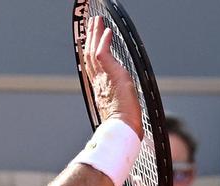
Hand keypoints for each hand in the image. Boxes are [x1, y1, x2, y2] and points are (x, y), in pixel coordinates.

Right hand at [82, 16, 142, 138]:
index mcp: (100, 91)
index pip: (93, 67)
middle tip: (91, 25)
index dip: (91, 53)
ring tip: (97, 21)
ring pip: (94, 51)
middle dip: (91, 39)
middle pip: (90, 56)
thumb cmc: (124, 127)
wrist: (122, 129)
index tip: (91, 43)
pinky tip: (107, 32)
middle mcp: (99, 83)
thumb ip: (121, 107)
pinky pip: (103, 53)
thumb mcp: (122, 112)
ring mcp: (104, 78)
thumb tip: (130, 115)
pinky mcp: (112, 74)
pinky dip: (104, 41)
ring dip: (96, 34)